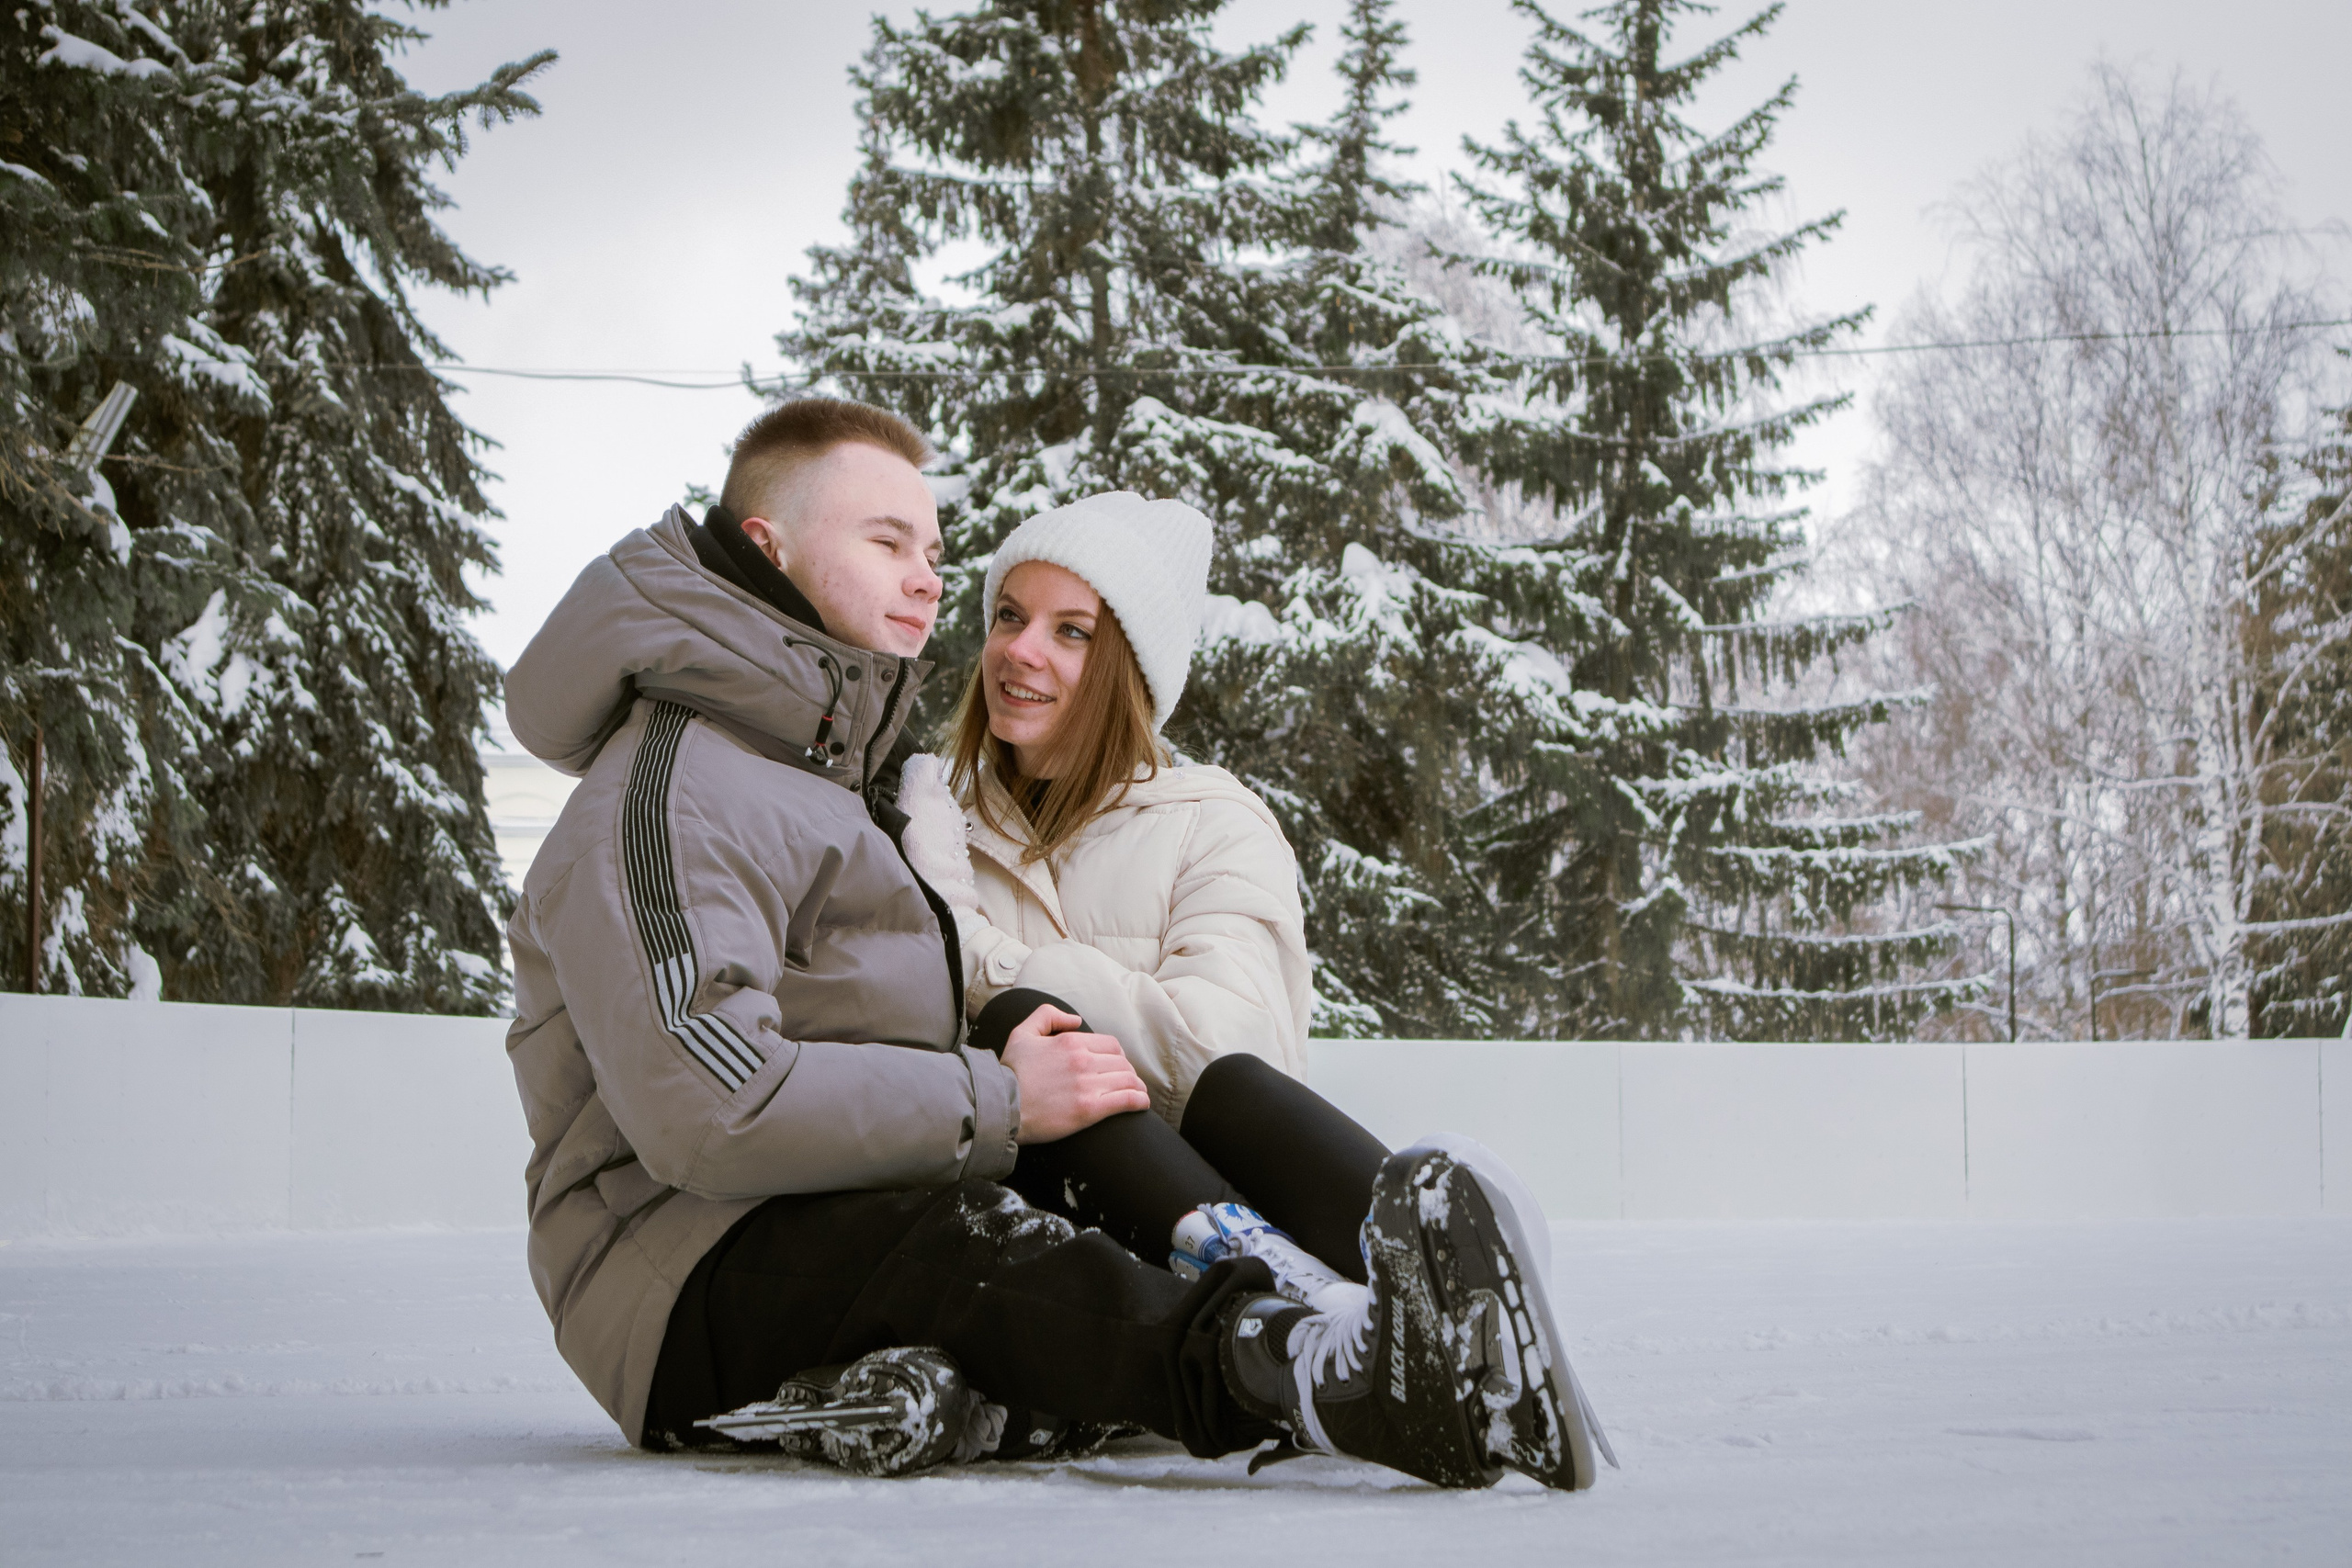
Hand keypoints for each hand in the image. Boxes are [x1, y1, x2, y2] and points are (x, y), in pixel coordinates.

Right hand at [1001, 1004, 1149, 1143]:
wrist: (1000, 1107)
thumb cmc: (1009, 1073)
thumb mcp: (1022, 1034)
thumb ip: (1047, 1016)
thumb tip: (1076, 1019)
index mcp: (1070, 1042)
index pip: (1110, 1044)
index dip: (1116, 1055)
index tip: (1115, 1066)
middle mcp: (1083, 1060)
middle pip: (1122, 1062)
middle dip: (1127, 1071)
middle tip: (1127, 1081)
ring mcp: (1088, 1085)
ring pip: (1128, 1079)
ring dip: (1136, 1086)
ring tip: (1138, 1093)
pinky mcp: (1089, 1109)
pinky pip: (1127, 1099)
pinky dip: (1139, 1101)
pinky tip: (1142, 1104)